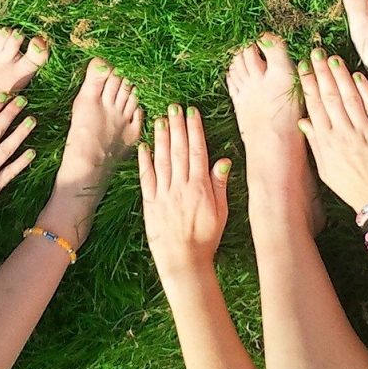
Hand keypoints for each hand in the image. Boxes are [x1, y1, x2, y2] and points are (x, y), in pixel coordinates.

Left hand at [140, 104, 230, 272]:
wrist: (183, 261)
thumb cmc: (206, 238)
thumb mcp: (221, 212)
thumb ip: (220, 185)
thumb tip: (223, 160)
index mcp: (200, 187)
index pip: (197, 151)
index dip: (194, 130)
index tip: (192, 113)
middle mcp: (181, 186)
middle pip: (178, 150)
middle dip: (177, 126)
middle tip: (174, 107)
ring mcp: (164, 193)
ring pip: (162, 159)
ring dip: (161, 138)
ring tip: (160, 119)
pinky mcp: (150, 203)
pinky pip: (146, 178)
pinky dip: (144, 161)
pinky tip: (144, 146)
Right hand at [297, 51, 367, 210]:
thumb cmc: (351, 187)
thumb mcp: (326, 171)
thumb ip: (315, 144)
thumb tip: (303, 121)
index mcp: (327, 143)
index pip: (314, 106)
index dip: (308, 84)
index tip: (304, 67)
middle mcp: (344, 135)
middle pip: (330, 97)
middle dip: (321, 73)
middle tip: (316, 53)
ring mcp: (365, 133)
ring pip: (350, 98)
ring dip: (340, 76)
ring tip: (333, 58)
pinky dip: (365, 90)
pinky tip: (358, 76)